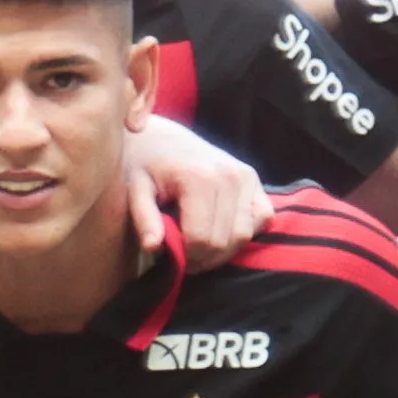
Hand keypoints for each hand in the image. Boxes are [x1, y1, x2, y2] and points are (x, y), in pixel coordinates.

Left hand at [121, 118, 267, 269]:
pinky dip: (245, 232)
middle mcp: (228, 176)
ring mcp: (245, 176)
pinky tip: (223, 232)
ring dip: (223, 251)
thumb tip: (151, 246)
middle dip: (203, 257)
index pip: (200, 238)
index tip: (173, 258)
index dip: (186, 257)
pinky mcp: (254, 178)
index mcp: (198, 178)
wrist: (162, 138)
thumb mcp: (134, 189)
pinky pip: (263, 217)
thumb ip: (143, 218)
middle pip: (223, 240)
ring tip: (201, 249)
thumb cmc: (143, 165)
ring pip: (244, 235)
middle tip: (186, 259)